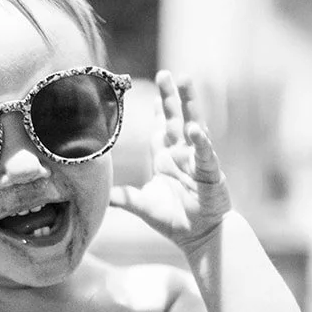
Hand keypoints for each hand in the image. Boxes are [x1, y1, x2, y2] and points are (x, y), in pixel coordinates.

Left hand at [110, 71, 230, 249]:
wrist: (199, 238)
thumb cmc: (174, 220)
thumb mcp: (142, 205)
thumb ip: (123, 198)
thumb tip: (100, 196)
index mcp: (165, 159)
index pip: (160, 128)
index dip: (157, 109)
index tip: (153, 89)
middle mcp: (182, 155)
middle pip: (175, 119)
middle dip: (170, 96)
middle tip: (164, 74)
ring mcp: (197, 161)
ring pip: (194, 126)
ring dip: (189, 104)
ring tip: (185, 81)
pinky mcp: (210, 173)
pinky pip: (205, 154)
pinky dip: (201, 142)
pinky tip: (196, 129)